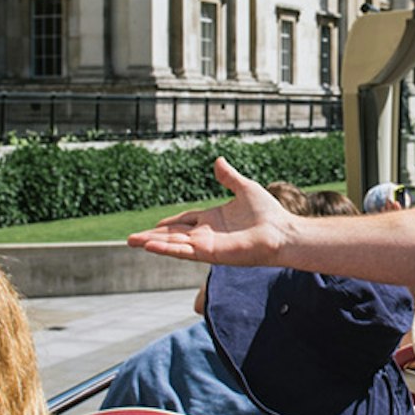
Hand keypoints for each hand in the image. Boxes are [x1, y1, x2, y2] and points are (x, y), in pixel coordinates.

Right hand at [127, 157, 294, 264]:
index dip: (169, 223)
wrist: (282, 231)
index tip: (154, 226)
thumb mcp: (244, 188)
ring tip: (132, 242)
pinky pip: (184, 251)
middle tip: (132, 239)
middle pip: (173, 235)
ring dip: (153, 243)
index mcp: (213, 219)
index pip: (184, 221)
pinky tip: (150, 246)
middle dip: (152, 237)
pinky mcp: (211, 253)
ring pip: (174, 244)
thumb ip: (229, 177)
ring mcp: (207, 245)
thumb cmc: (269, 213)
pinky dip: (167, 249)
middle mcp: (207, 234)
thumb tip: (218, 160)